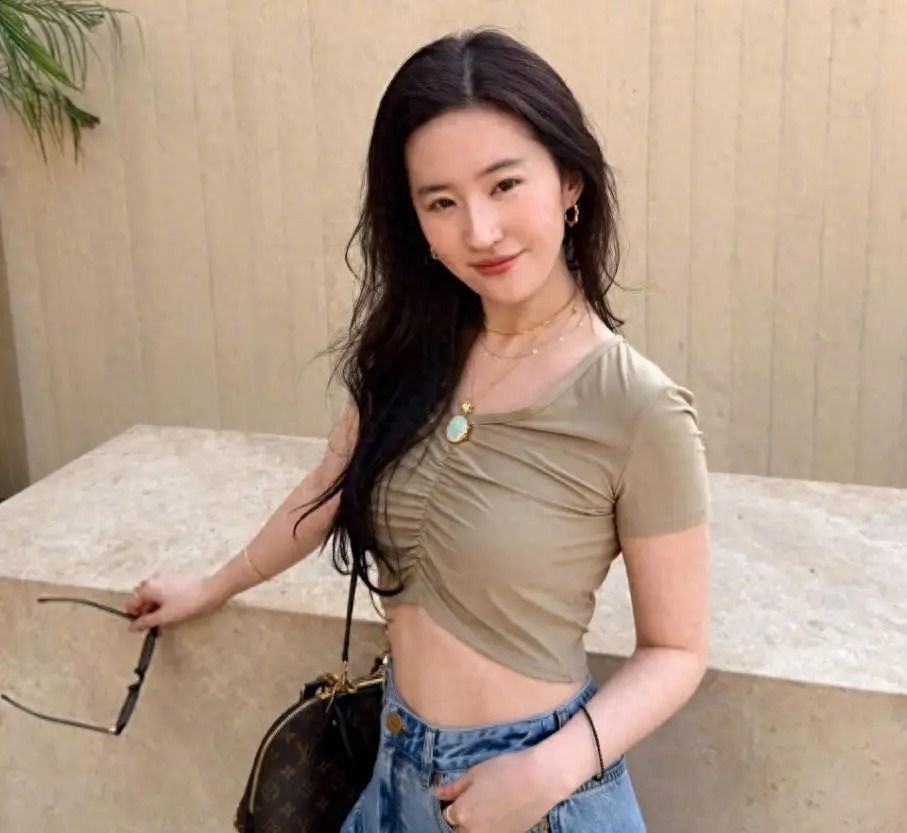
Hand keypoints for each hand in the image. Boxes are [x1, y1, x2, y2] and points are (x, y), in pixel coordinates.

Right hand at [125, 573, 224, 630]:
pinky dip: (164, 605)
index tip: (144, 628)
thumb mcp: (164, 617)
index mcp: (147, 587)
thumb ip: (145, 622)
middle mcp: (153, 580)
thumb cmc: (186, 604)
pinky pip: (163, 594)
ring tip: (165, 625)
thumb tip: (131, 627)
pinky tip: (172, 615)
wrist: (211, 592)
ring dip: (156, 612)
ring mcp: (165, 579)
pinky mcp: (175, 580)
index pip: (131, 604)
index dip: (135, 617)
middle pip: (142, 600)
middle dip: (147, 615)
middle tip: (156, 628)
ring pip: (154, 598)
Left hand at [434, 747, 563, 832]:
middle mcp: (474, 831)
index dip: (453, 804)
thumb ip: (455, 787)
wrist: (540, 780)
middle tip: (476, 801)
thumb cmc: (505, 770)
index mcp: (463, 813)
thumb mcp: (476, 773)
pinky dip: (492, 826)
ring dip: (476, 824)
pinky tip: (502, 810)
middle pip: (460, 830)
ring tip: (489, 805)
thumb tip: (437, 794)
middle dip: (463, 819)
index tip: (460, 795)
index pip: (447, 815)